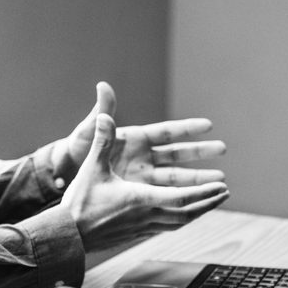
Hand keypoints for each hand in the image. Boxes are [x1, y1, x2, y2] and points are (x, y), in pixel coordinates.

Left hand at [57, 82, 226, 187]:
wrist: (64, 175)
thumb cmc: (75, 150)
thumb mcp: (88, 132)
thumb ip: (101, 113)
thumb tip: (102, 85)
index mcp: (136, 139)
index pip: (167, 132)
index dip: (187, 129)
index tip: (208, 125)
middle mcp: (143, 156)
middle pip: (178, 154)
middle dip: (201, 153)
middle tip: (223, 149)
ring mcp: (143, 176)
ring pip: (176, 178)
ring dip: (197, 179)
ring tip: (220, 183)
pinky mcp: (139, 193)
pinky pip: (165, 196)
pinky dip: (182, 198)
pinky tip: (200, 202)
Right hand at [61, 112, 229, 251]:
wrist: (67, 236)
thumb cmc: (79, 202)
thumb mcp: (92, 168)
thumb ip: (102, 140)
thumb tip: (105, 116)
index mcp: (140, 198)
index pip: (181, 197)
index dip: (204, 192)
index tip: (220, 186)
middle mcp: (146, 215)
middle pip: (187, 211)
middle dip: (208, 202)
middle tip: (224, 192)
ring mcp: (142, 227)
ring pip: (179, 222)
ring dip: (198, 212)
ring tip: (210, 204)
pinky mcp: (136, 234)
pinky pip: (166, 228)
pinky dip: (181, 220)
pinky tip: (183, 217)